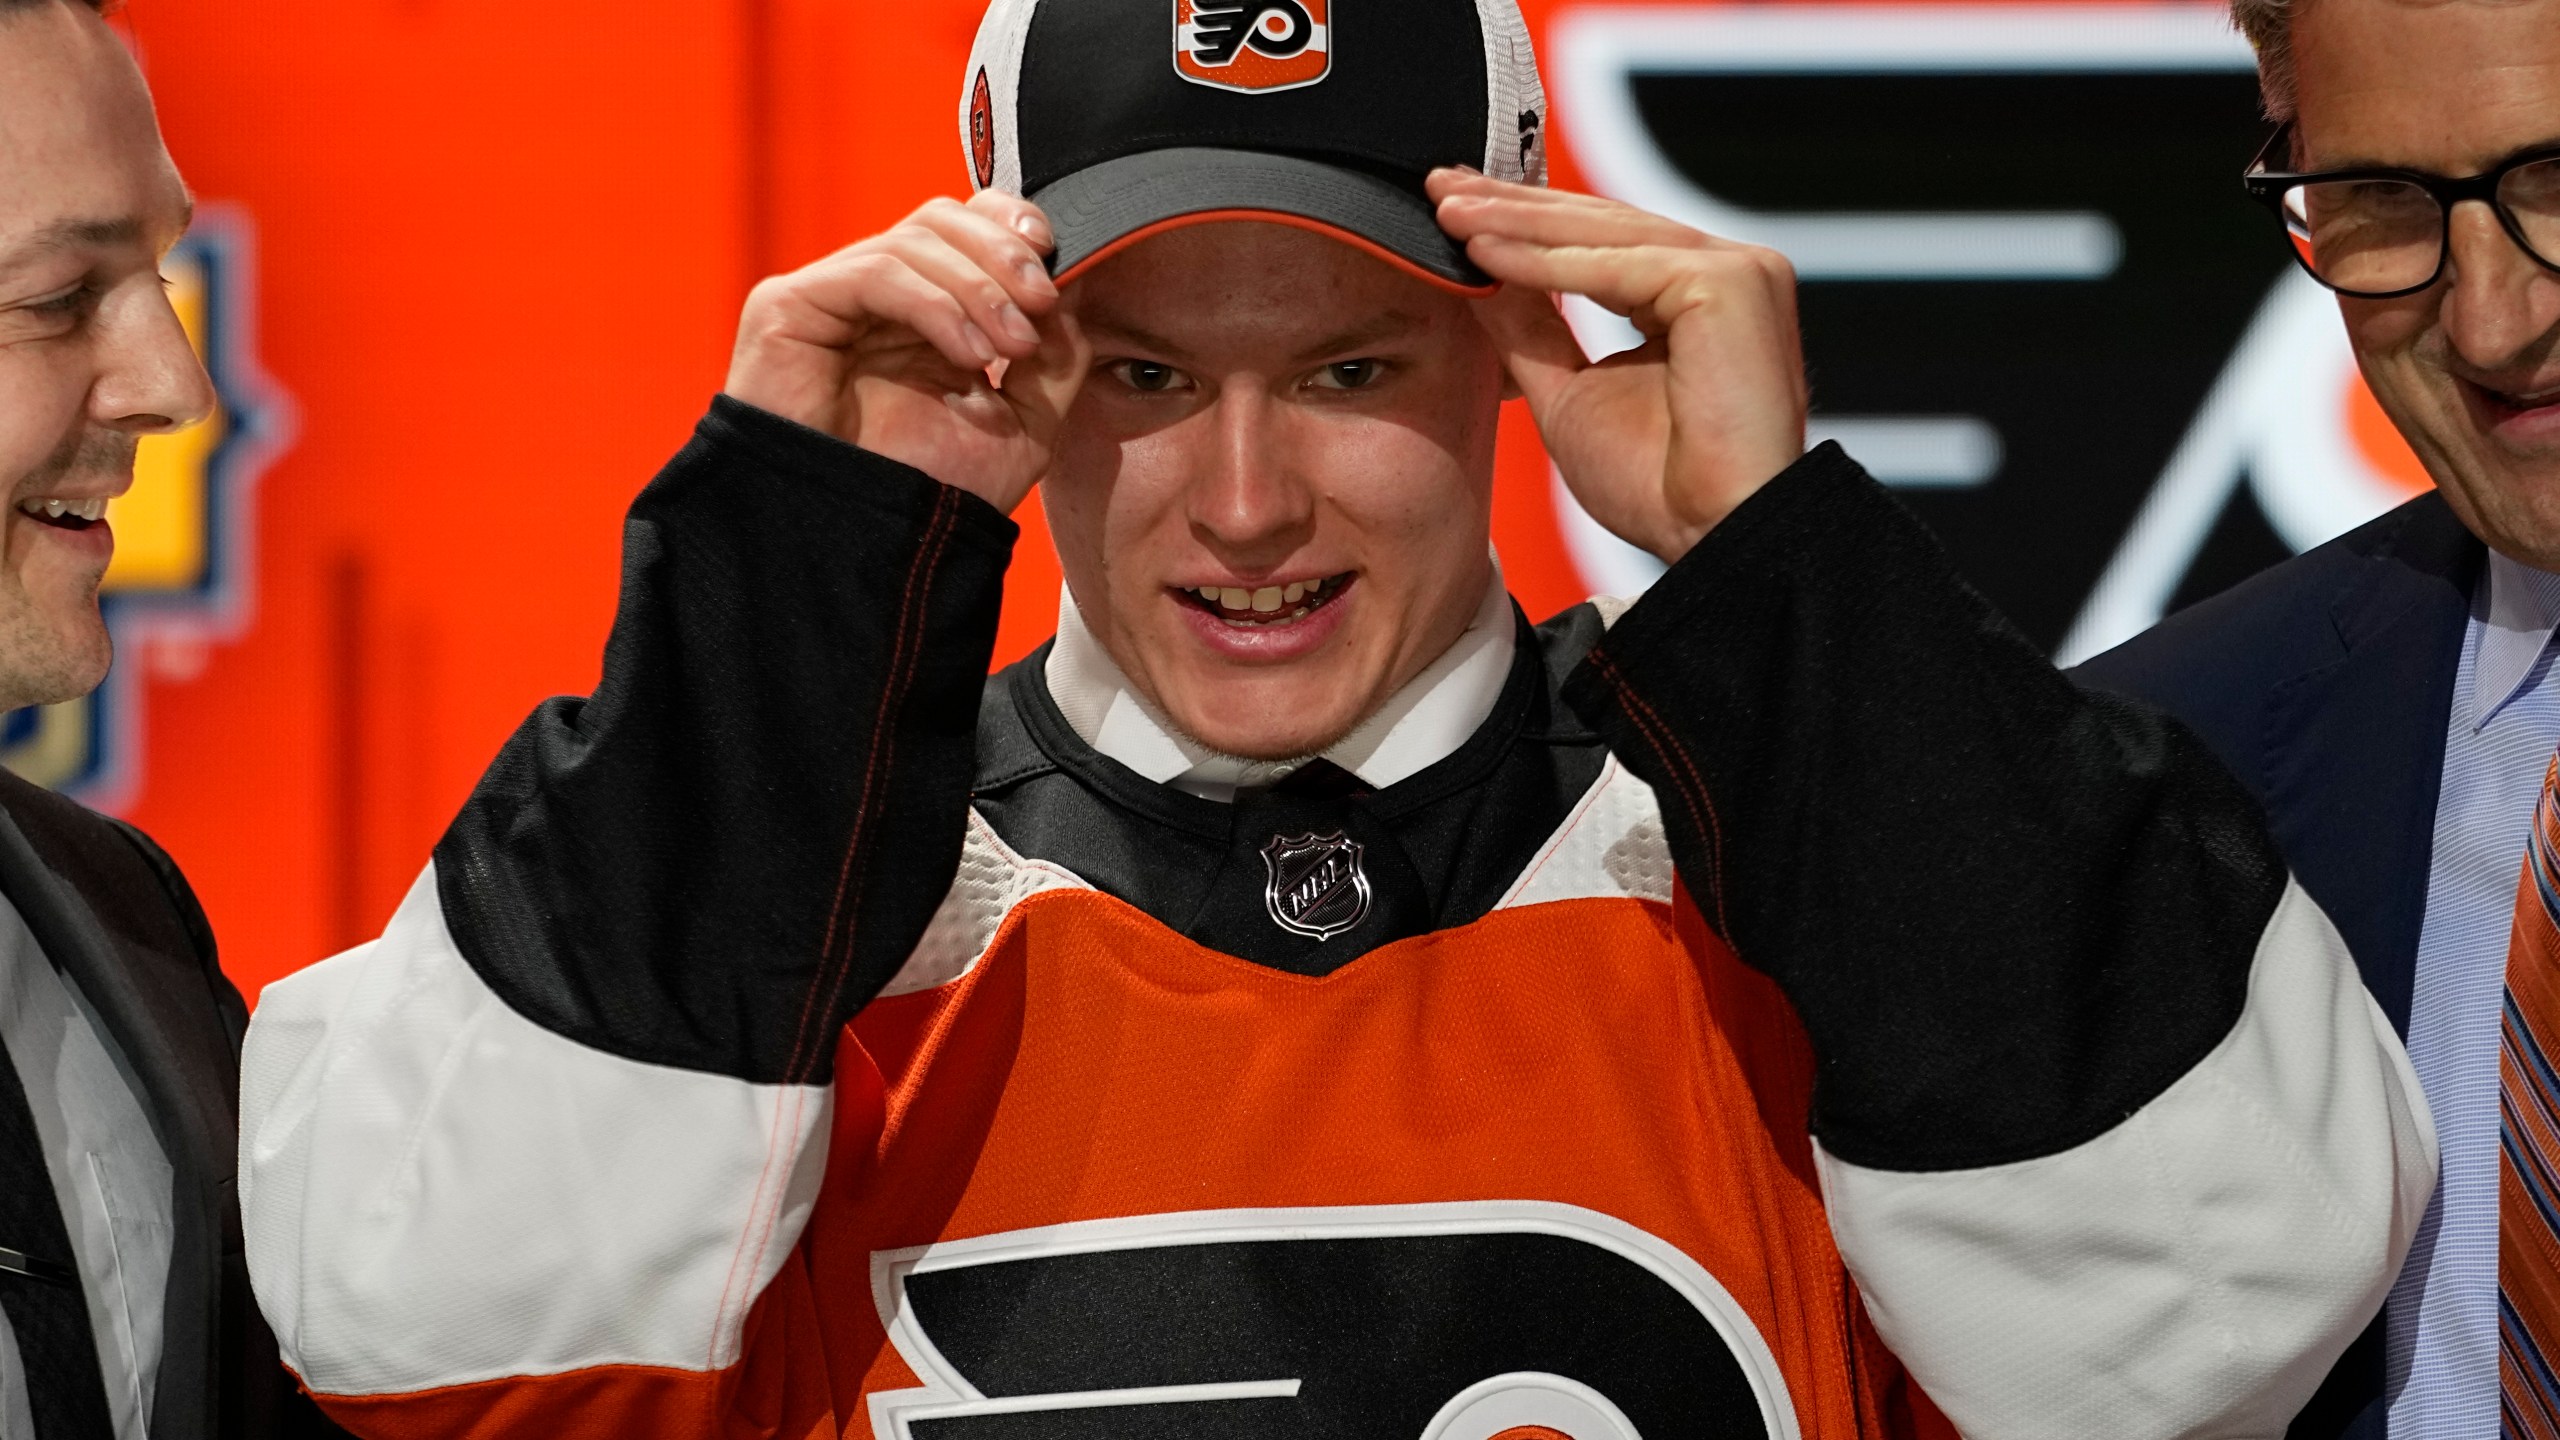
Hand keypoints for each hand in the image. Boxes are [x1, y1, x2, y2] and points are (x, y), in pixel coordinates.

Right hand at [721, 191, 1088, 513]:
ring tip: (1012, 346)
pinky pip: (874, 274)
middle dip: (1001, 254)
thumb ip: (1055, 360)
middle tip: (1042, 303)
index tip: (1052, 251)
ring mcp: (828, 298)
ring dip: (978, 288)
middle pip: (939, 219)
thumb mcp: (1023, 426)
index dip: (1007, 224)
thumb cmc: (932, 495)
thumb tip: (1077, 287)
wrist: (866, 551)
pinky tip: (968, 353)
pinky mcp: (788, 308)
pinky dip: (934, 304)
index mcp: (923, 311)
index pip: (961, 226)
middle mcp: (875, 296)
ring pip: (912, 243)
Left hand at [1429, 170, 1807, 563]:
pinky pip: (1617, 267)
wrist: (1713, 538)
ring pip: (1606, 235)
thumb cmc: (1659, 488)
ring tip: (1448, 214)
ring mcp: (1740, 271)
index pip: (1603, 241)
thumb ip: (1530, 330)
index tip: (1457, 212)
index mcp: (1699, 295)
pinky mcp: (1732, 283)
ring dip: (1518, 224)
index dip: (1527, 224)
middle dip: (1514, 206)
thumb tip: (1479, 273)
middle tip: (1439, 188)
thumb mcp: (1570, 393)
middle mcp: (1729, 271)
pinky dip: (1546, 262)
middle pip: (1603, 225)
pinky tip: (1485, 252)